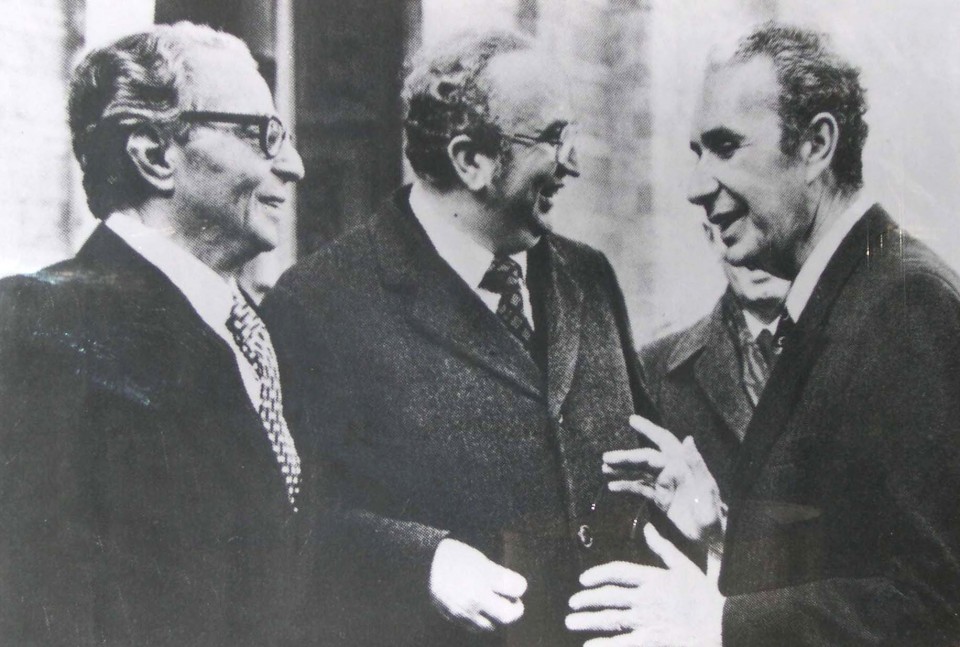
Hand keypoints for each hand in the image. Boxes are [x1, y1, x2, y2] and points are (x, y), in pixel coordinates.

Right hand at [429, 538, 526, 632]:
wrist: (424, 562)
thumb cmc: (455, 555)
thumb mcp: (480, 558)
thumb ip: (498, 574)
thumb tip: (514, 588)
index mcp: (484, 575)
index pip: (516, 587)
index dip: (520, 585)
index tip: (517, 584)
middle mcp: (476, 596)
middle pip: (508, 615)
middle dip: (515, 609)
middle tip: (514, 602)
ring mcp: (464, 610)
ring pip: (492, 626)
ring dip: (498, 618)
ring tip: (495, 606)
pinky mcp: (454, 618)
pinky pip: (474, 627)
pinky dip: (481, 621)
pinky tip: (479, 610)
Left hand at [566, 524, 723, 646]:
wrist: (722, 626)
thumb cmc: (704, 596)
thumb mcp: (684, 566)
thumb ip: (663, 547)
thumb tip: (648, 527)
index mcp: (652, 578)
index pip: (617, 572)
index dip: (597, 574)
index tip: (583, 579)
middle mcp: (645, 599)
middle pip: (608, 596)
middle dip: (586, 599)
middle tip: (572, 603)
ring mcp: (646, 621)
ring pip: (609, 619)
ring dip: (587, 620)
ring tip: (571, 621)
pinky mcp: (650, 641)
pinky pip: (621, 643)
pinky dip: (603, 644)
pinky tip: (589, 645)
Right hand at [603, 415, 723, 541]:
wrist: (711, 537)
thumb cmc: (712, 512)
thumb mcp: (706, 489)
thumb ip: (696, 464)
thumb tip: (687, 438)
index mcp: (683, 464)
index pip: (663, 441)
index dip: (649, 429)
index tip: (632, 420)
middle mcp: (672, 470)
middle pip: (645, 458)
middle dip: (626, 456)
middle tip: (606, 457)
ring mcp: (664, 483)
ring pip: (640, 471)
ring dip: (622, 469)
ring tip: (604, 468)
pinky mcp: (660, 498)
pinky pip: (640, 488)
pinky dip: (626, 486)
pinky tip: (612, 487)